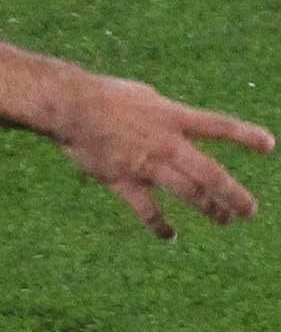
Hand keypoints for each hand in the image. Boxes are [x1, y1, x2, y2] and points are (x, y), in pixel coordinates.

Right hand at [51, 74, 271, 238]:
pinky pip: (145, 208)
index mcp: (173, 117)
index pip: (219, 127)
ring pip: (186, 193)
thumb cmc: (106, 96)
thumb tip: (179, 128)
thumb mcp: (147, 97)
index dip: (246, 136)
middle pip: (210, 173)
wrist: (71, 108)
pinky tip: (169, 235)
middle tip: (249, 210)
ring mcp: (145, 165)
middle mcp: (166, 143)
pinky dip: (159, 224)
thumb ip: (168, 116)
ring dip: (209, 209)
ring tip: (224, 220)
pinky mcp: (122, 180)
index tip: (269, 146)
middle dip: (233, 194)